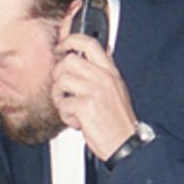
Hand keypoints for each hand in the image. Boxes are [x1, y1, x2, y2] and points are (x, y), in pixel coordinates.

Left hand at [50, 32, 138, 159]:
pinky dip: (65, 115)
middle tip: (62, 88)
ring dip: (59, 97)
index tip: (61, 46)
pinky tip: (76, 121)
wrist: (124, 143)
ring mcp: (94, 91)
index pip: (90, 43)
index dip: (70, 40)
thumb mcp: (116, 89)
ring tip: (69, 107)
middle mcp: (103, 78)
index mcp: (111, 72)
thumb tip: (87, 57)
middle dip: (58, 75)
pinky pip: (63, 104)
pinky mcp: (85, 107)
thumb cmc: (118, 120)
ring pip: (61, 81)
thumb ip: (102, 73)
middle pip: (69, 60)